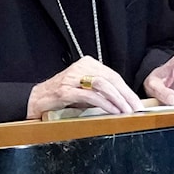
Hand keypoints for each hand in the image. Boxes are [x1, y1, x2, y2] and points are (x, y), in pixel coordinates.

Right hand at [27, 56, 142, 118]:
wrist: (37, 99)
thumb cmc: (63, 96)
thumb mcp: (85, 89)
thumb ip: (101, 91)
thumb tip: (124, 102)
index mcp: (88, 63)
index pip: (113, 75)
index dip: (127, 89)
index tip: (136, 102)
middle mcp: (81, 67)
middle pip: (110, 79)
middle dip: (126, 95)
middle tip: (136, 108)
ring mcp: (73, 78)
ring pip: (102, 85)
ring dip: (117, 99)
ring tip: (126, 111)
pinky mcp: (66, 90)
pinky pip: (90, 96)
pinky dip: (104, 103)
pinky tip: (112, 110)